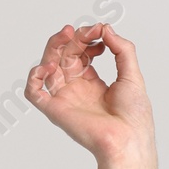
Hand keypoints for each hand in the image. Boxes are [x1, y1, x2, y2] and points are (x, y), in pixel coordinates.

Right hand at [25, 21, 153, 165]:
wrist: (129, 140)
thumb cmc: (134, 117)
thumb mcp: (132, 75)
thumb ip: (122, 49)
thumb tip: (106, 28)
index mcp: (92, 82)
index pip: (80, 53)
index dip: (87, 38)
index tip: (99, 31)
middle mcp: (76, 89)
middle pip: (63, 55)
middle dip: (72, 38)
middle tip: (85, 32)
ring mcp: (64, 98)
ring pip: (47, 65)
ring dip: (53, 46)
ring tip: (67, 35)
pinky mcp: (55, 109)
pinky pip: (33, 92)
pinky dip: (34, 76)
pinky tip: (49, 66)